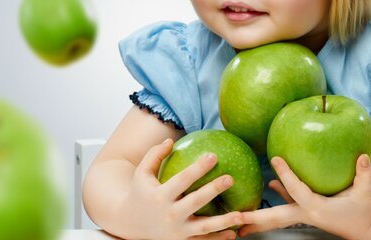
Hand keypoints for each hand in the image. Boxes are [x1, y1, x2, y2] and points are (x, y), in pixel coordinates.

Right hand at [119, 138, 242, 239]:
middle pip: (195, 201)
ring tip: (241, 215)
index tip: (213, 156)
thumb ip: (154, 155)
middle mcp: (170, 214)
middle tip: (230, 178)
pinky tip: (234, 233)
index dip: (198, 168)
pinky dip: (218, 239)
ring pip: (203, 227)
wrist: (130, 224)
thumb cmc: (140, 193)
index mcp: (161, 196)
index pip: (182, 179)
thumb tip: (170, 140)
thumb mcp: (141, 173)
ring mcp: (177, 231)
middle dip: (213, 190)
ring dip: (223, 222)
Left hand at [238, 155, 370, 239]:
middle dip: (255, 219)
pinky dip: (277, 198)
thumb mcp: (365, 193)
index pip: (297, 190)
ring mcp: (303, 215)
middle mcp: (306, 213)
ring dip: (257, 218)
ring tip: (237, 217)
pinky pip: (287, 206)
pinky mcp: (305, 212)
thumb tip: (363, 156)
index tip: (275, 159)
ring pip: (276, 216)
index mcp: (317, 208)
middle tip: (234, 218)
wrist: (365, 229)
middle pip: (275, 217)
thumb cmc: (363, 210)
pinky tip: (270, 186)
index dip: (286, 175)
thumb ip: (364, 175)